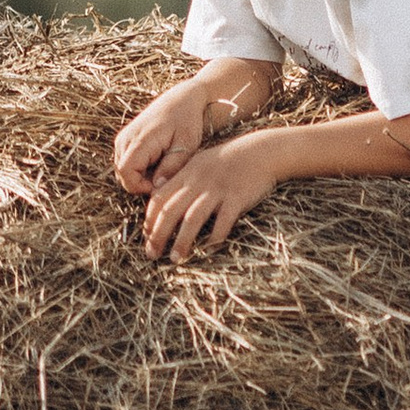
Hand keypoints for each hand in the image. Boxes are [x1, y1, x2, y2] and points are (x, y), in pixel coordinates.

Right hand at [113, 84, 215, 195]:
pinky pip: (126, 162)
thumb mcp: (186, 146)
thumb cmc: (187, 121)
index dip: (140, 186)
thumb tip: (156, 187)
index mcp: (139, 139)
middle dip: (141, 183)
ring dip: (140, 176)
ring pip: (123, 170)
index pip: (126, 172)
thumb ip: (171, 167)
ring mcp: (123, 138)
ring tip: (163, 167)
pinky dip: (139, 168)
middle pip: (122, 174)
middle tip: (165, 177)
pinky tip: (158, 162)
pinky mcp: (125, 139)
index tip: (161, 185)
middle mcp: (125, 139)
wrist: (182, 99)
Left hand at [141, 128, 285, 260]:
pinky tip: (208, 250)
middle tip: (152, 254)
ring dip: (182, 241)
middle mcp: (197, 182)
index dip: (150, 219)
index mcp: (186, 173)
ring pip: (192, 219)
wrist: (261, 151)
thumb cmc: (229, 160)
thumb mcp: (200, 163)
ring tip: (176, 258)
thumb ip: (182, 179)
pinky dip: (214, 238)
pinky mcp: (236, 198)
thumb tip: (162, 199)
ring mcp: (217, 190)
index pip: (159, 198)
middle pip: (170, 211)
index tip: (147, 237)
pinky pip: (222, 222)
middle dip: (158, 235)